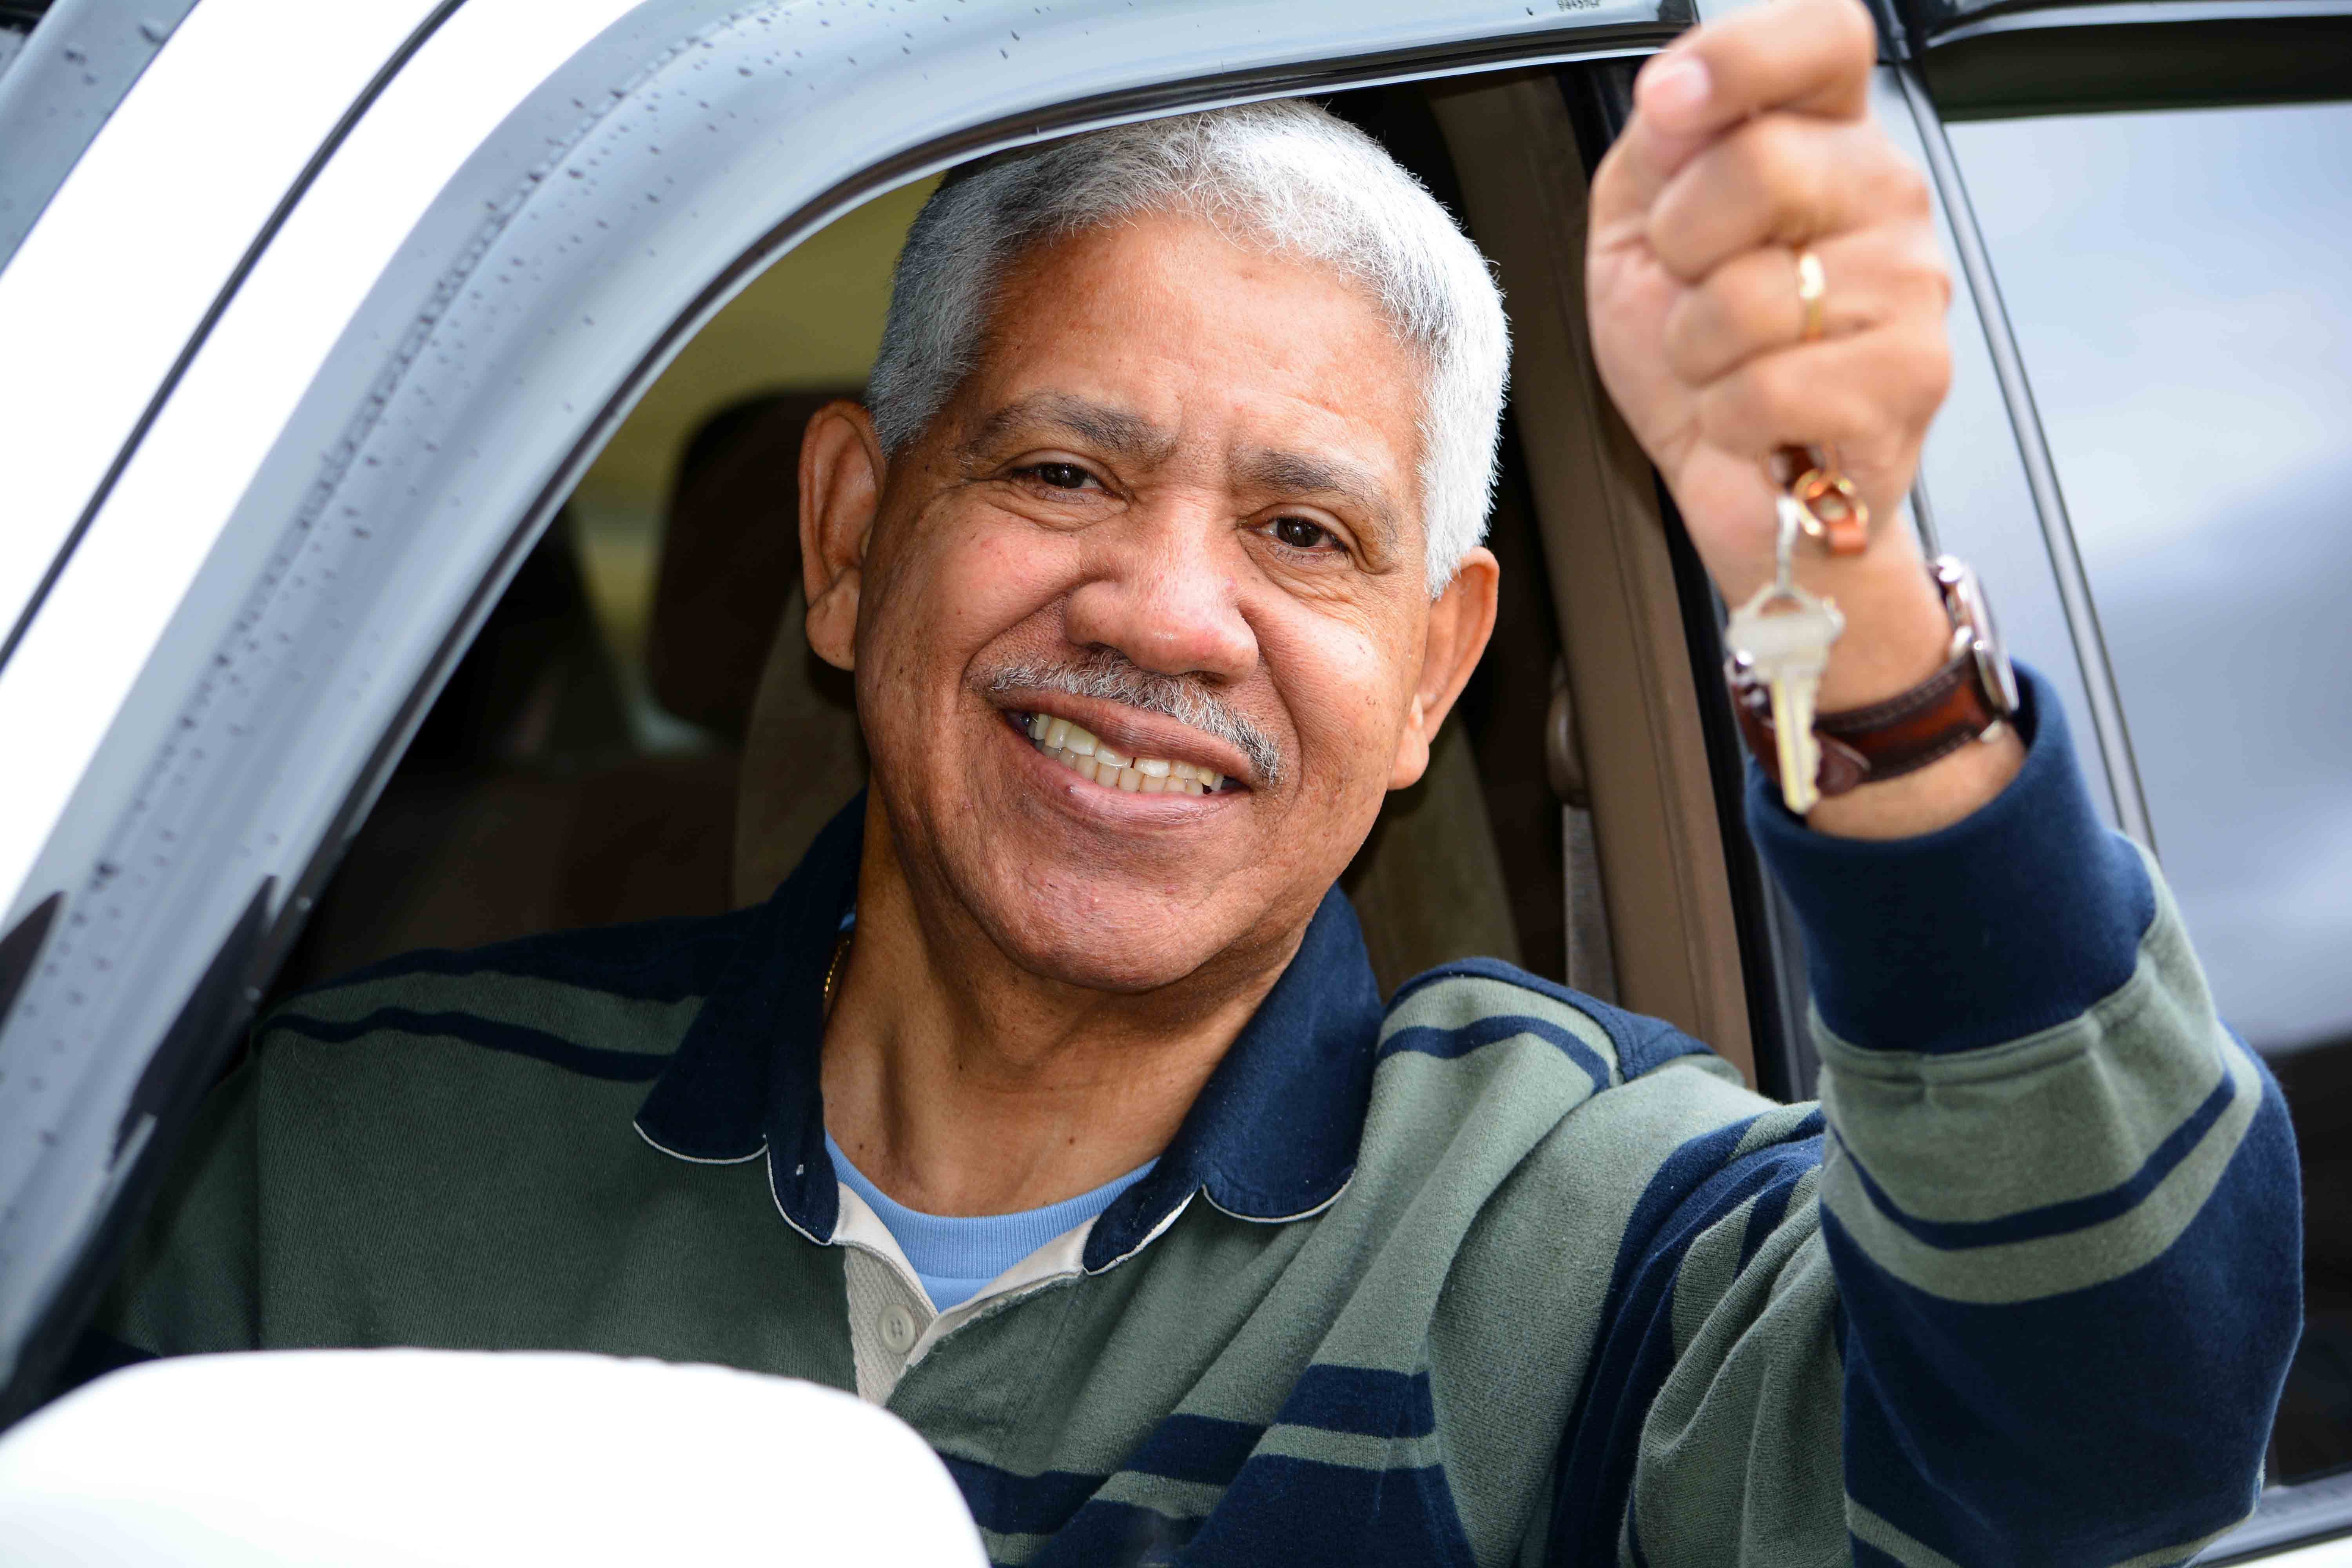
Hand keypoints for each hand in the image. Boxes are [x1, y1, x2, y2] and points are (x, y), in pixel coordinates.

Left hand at [1586, 0, 1955, 711]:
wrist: (1741, 479)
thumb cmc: (1699, 356)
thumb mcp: (1641, 234)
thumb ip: (1660, 150)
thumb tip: (1677, 97)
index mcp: (1824, 138)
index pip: (1823, 38)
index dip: (1741, 56)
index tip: (1667, 102)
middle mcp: (1884, 194)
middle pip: (1764, 162)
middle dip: (1680, 244)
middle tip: (1691, 290)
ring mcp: (1911, 284)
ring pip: (1752, 293)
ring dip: (1696, 349)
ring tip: (1722, 366)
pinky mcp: (1912, 378)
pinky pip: (1767, 387)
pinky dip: (1726, 417)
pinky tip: (1753, 419)